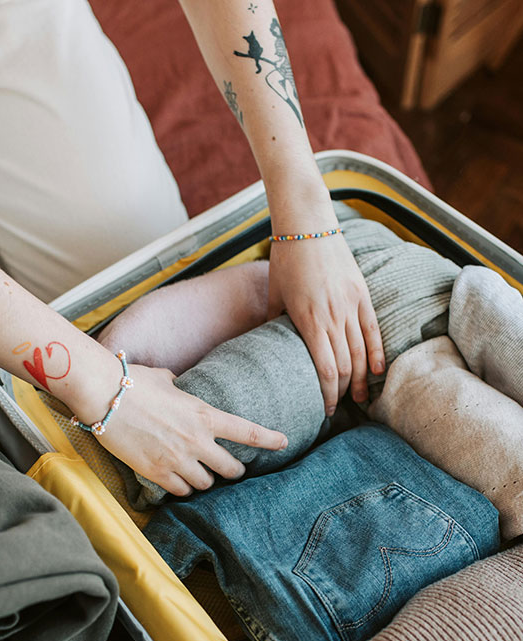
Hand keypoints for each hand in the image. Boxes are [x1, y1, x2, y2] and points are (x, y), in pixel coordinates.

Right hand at [96, 364, 287, 495]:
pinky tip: (177, 481)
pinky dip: (182, 488)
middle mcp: (196, 440)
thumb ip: (179, 388)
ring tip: (198, 475)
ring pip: (206, 484)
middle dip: (234, 471)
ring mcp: (177, 459)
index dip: (269, 439)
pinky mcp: (156, 473)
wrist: (104, 395)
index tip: (283, 442)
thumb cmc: (133, 382)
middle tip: (231, 470)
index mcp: (204, 414)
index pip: (247, 432)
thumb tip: (177, 384)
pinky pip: (181, 491)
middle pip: (230, 469)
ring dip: (204, 481)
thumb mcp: (166, 380)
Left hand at [268, 232, 384, 414]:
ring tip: (360, 397)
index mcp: (308, 321)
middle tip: (341, 407)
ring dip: (361, 379)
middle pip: (345, 366)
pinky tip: (377, 371)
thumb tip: (269, 346)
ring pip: (362, 351)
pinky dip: (377, 352)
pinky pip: (373, 329)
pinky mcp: (362, 293)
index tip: (326, 409)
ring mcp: (350, 305)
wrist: (308, 224)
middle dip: (343, 392)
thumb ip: (273, 322)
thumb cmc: (286, 259)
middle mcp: (332, 316)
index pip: (325, 370)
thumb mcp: (274, 294)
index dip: (328, 394)